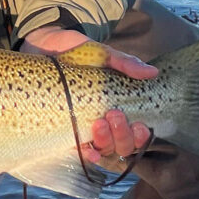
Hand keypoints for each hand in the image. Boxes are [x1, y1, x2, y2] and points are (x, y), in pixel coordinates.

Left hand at [20, 26, 155, 163]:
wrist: (46, 44)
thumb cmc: (78, 53)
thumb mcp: (103, 55)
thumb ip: (125, 63)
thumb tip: (153, 72)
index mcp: (117, 107)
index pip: (135, 132)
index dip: (140, 136)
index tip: (139, 124)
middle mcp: (103, 122)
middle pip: (121, 145)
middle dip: (122, 135)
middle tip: (114, 114)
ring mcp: (83, 126)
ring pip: (102, 148)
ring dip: (105, 141)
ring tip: (99, 123)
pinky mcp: (63, 127)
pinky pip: (75, 148)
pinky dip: (84, 153)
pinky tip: (89, 151)